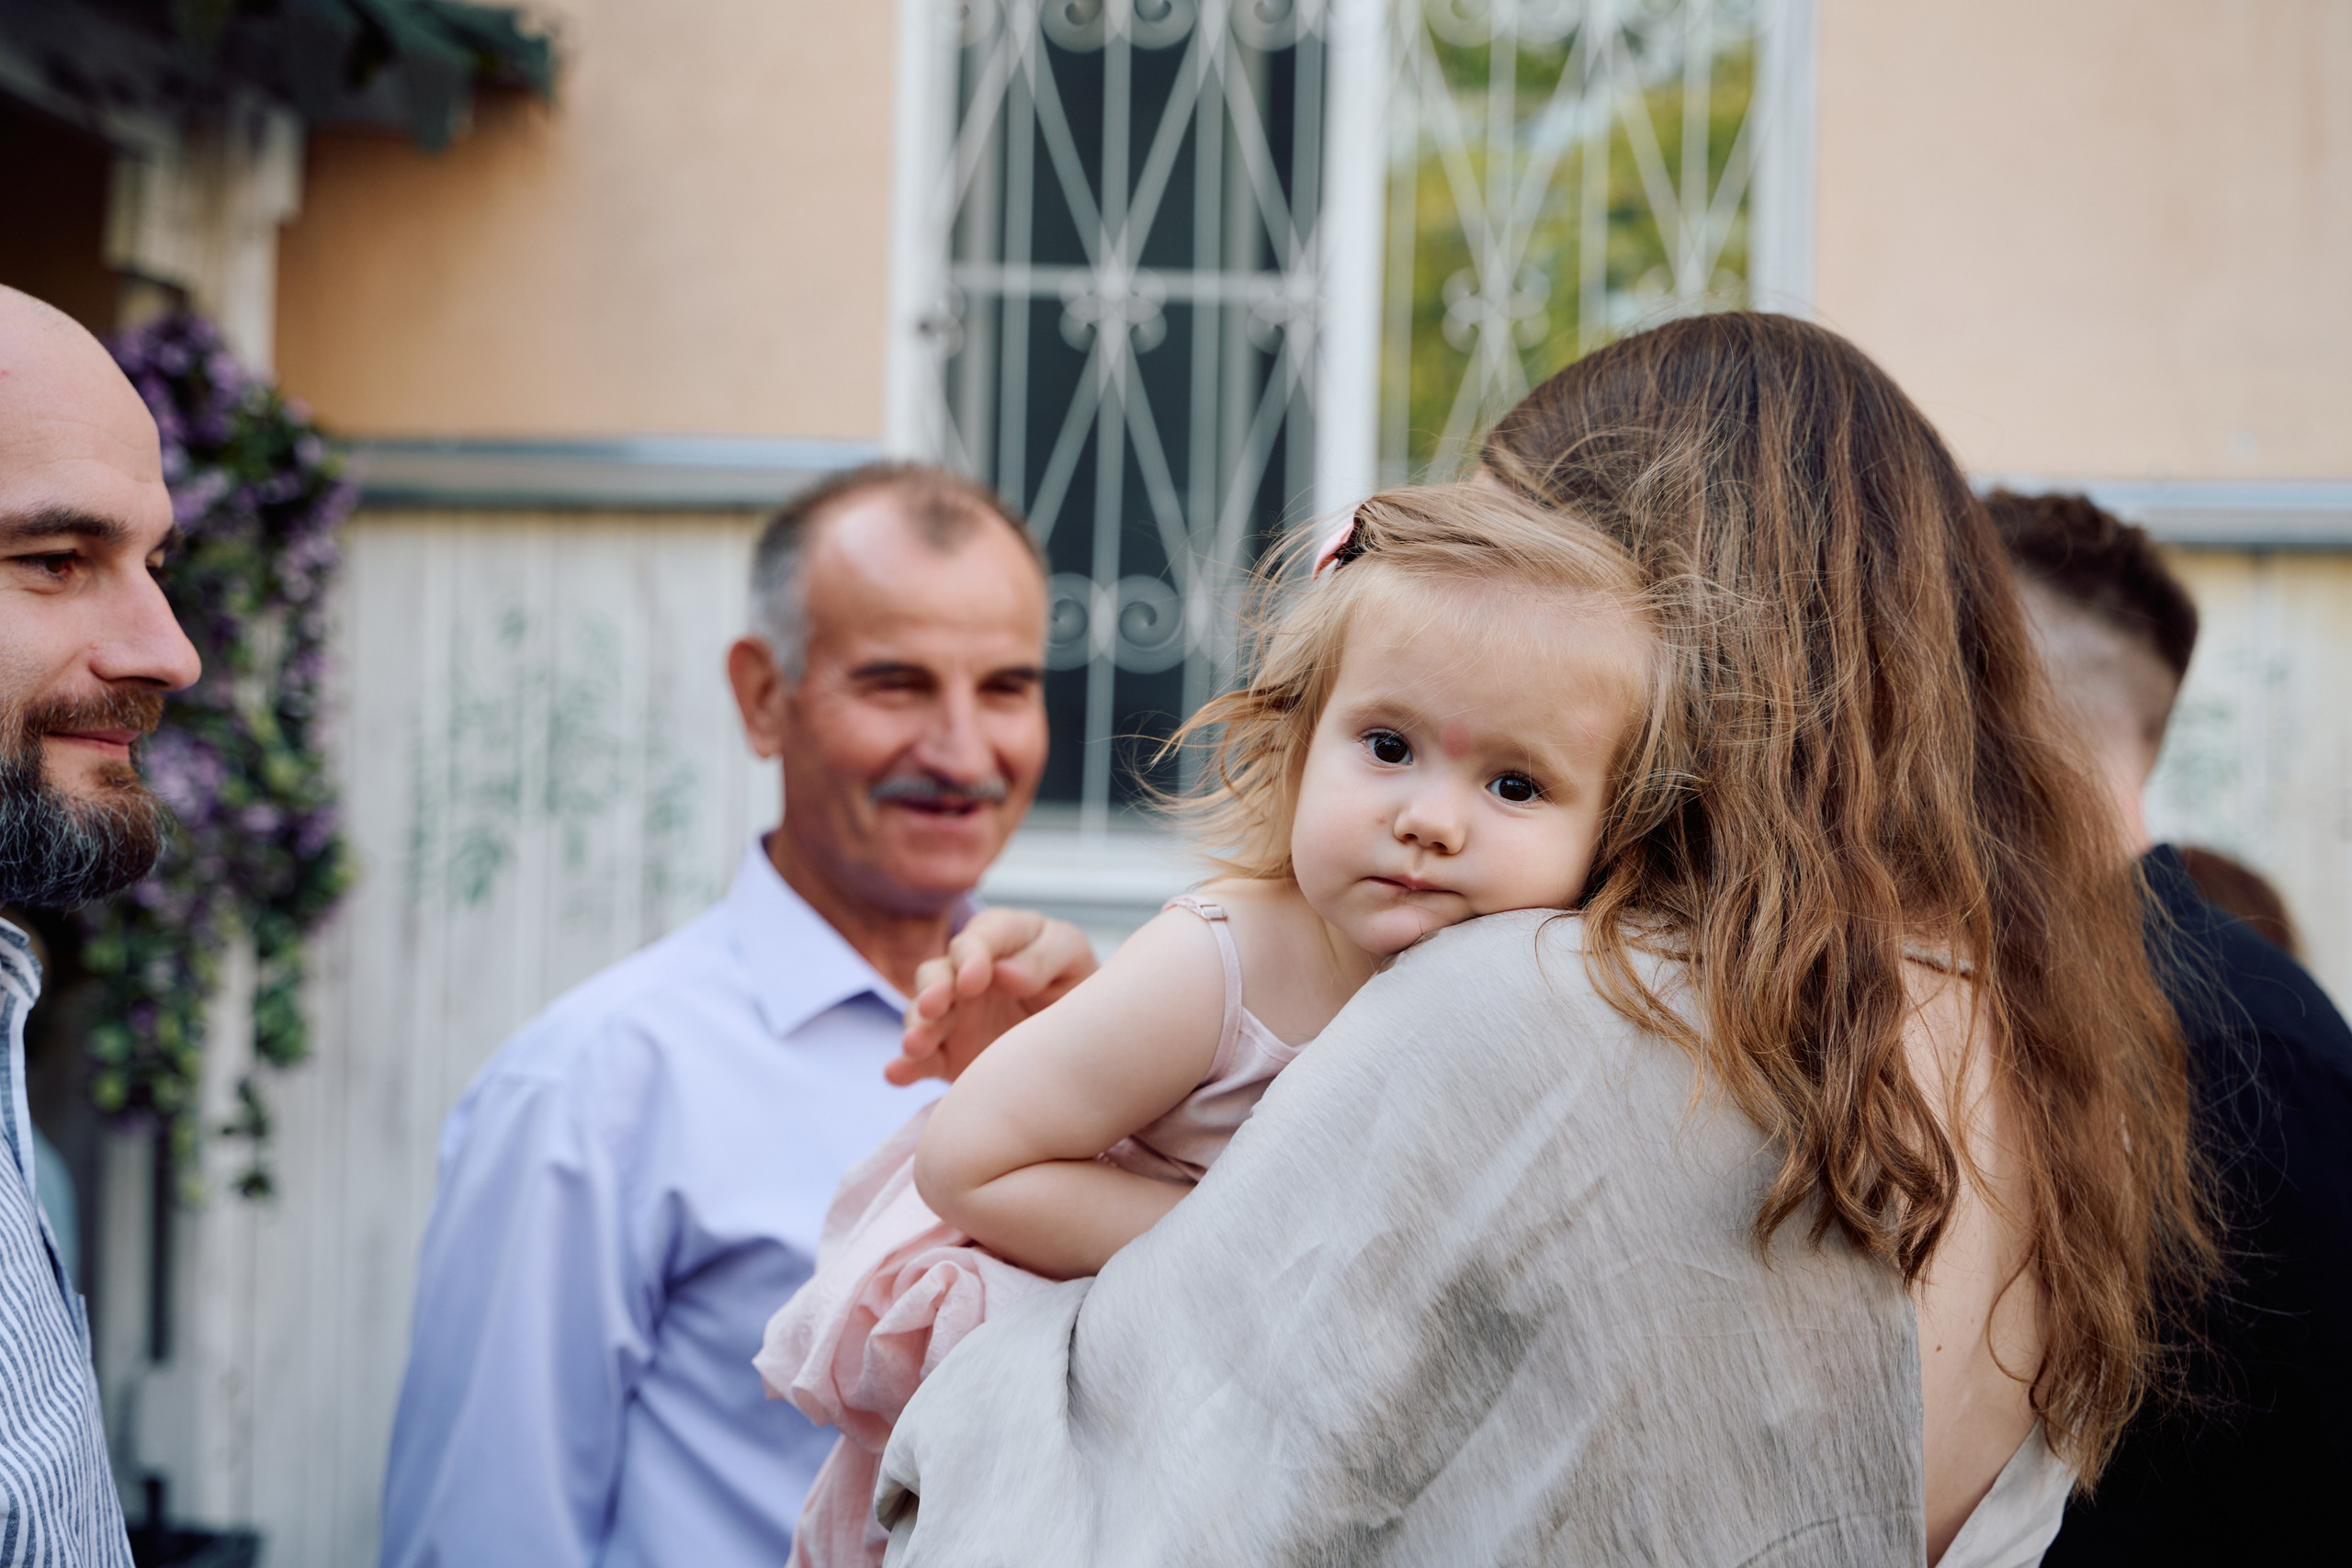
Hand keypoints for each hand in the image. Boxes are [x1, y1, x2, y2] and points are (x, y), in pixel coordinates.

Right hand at [888, 909, 1099, 1084]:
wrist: (1084, 1036)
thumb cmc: (1076, 982)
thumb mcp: (1071, 958)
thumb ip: (1044, 957)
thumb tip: (1004, 973)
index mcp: (999, 941)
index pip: (977, 940)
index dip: (972, 957)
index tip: (975, 980)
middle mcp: (966, 975)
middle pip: (937, 974)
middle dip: (933, 990)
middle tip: (934, 1007)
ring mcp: (954, 1016)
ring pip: (923, 1016)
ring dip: (916, 1028)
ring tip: (915, 1045)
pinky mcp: (948, 1054)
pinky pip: (922, 1060)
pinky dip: (905, 1067)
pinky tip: (895, 1073)